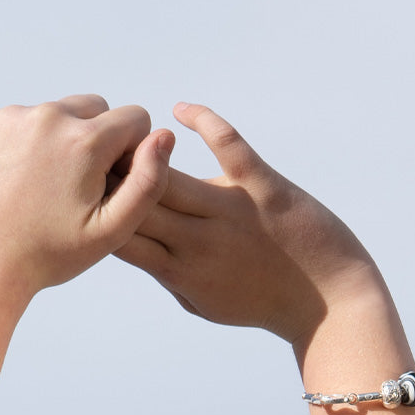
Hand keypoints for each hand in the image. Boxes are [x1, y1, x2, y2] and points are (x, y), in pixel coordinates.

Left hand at [0, 94, 173, 302]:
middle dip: (92, 140)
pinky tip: (8, 182)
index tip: (110, 182)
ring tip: (36, 190)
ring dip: (52, 142)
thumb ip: (148, 181)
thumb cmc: (47, 256)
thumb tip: (165, 134)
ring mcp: (6, 116)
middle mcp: (46, 117)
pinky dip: (15, 144)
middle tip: (72, 188)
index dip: (130, 151)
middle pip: (92, 108)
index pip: (133, 118)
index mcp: (85, 141)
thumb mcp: (111, 231)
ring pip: (50, 115)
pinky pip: (12, 120)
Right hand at [115, 103, 389, 345]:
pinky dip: (202, 121)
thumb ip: (166, 275)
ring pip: (167, 175)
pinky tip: (180, 110)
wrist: (331, 305)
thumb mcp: (203, 302)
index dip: (97, 211)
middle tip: (95, 149)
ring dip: (143, 150)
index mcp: (179, 272)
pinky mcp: (266, 188)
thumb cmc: (261, 303)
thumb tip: (133, 244)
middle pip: (135, 202)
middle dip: (109, 176)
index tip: (84, 192)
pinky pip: (228, 145)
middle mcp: (199, 243)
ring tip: (131, 132)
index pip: (119, 236)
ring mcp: (232, 213)